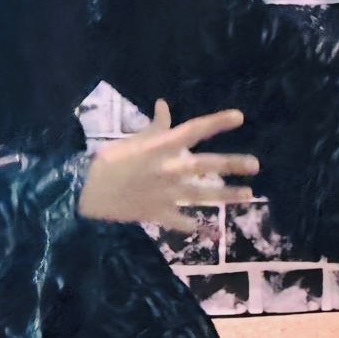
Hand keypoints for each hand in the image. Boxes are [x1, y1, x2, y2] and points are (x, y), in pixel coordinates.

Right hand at [78, 99, 258, 232]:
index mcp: (162, 146)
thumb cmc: (110, 161)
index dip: (217, 122)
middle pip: (206, 165)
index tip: (240, 117)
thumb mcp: (134, 139)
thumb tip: (164, 104)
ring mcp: (165, 193)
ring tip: (248, 194)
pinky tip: (218, 235)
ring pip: (202, 194)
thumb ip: (156, 126)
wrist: (83, 192)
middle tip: (255, 165)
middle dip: (231, 165)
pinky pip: (183, 224)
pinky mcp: (158, 214)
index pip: (195, 130)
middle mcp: (168, 169)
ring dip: (226, 195)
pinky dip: (201, 230)